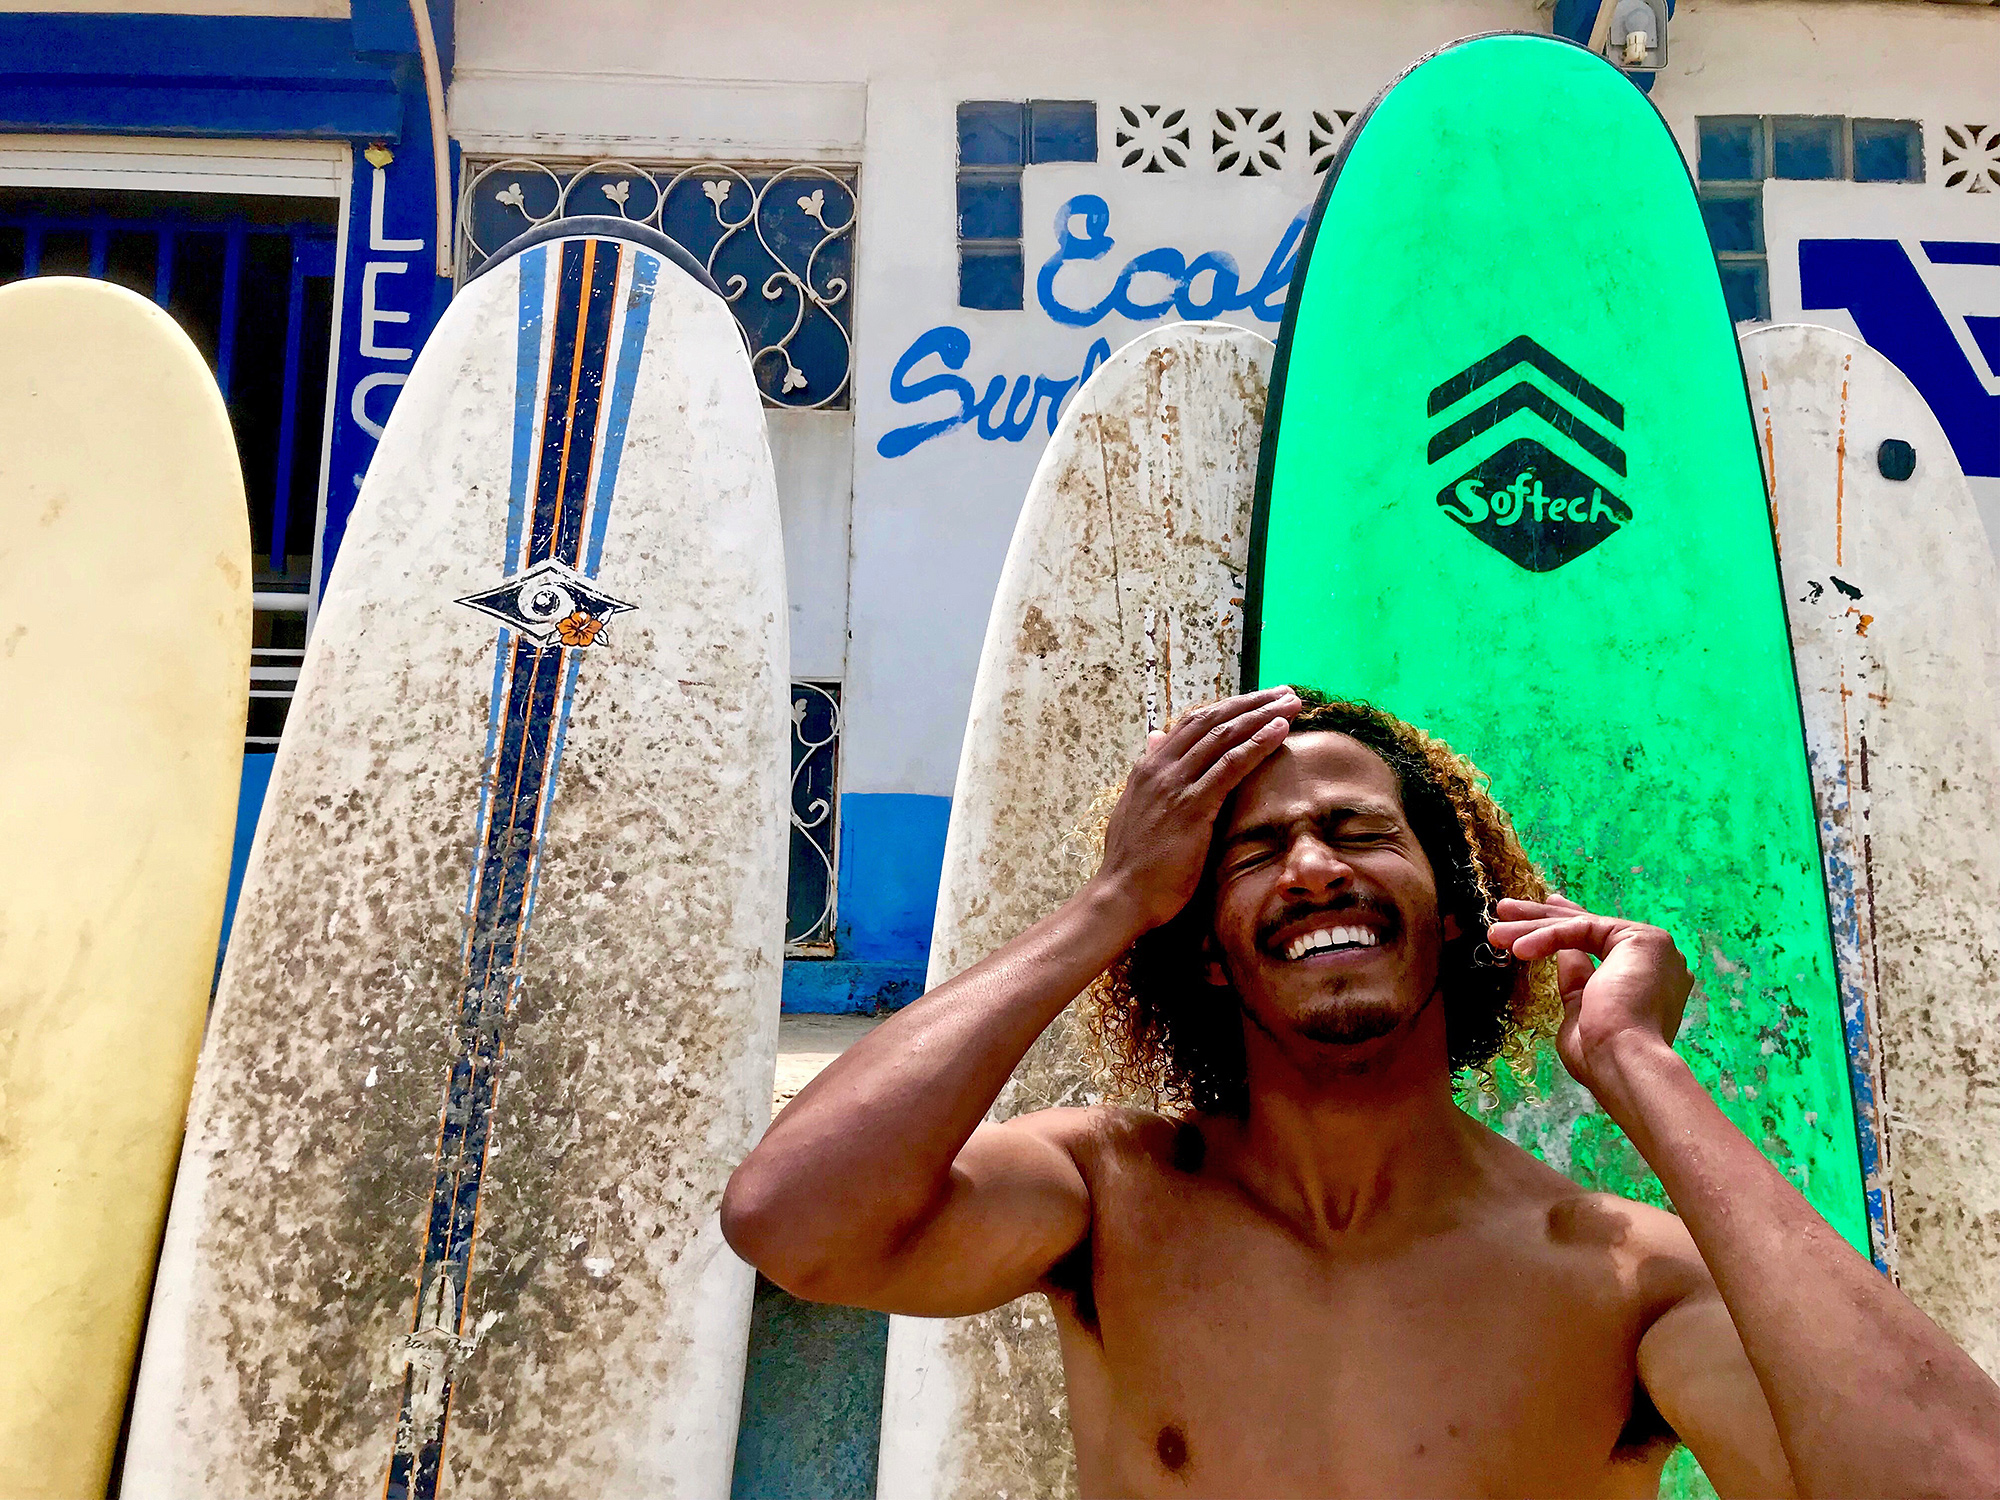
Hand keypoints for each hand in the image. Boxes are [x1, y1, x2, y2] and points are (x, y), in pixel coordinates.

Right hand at [1090, 687, 1300, 932]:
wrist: (1121, 895)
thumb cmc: (1134, 864)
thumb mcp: (1136, 809)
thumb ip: (1151, 775)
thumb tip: (1155, 739)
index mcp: (1148, 767)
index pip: (1193, 723)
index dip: (1229, 707)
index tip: (1259, 700)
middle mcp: (1159, 767)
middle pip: (1212, 720)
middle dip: (1251, 702)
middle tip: (1284, 692)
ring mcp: (1174, 784)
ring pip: (1224, 735)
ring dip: (1262, 715)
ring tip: (1292, 703)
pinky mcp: (1191, 806)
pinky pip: (1230, 765)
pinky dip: (1258, 743)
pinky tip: (1280, 731)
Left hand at [1487, 895, 1691, 1100]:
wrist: (1623, 1063)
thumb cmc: (1601, 1056)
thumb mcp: (1580, 1010)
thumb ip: (1577, 981)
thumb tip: (1565, 955)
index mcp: (1645, 979)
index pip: (1599, 941)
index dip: (1564, 926)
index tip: (1536, 915)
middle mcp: (1656, 960)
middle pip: (1586, 930)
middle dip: (1540, 919)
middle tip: (1505, 910)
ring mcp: (1653, 948)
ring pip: (1581, 927)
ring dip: (1533, 927)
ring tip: (1496, 933)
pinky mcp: (1642, 939)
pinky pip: (1582, 930)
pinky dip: (1548, 937)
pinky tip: (1519, 949)